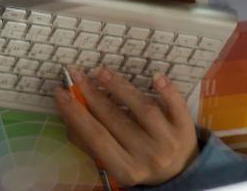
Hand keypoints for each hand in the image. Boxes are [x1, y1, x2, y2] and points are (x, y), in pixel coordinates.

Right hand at [55, 67, 199, 186]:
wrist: (179, 172)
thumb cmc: (138, 162)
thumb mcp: (113, 159)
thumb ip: (89, 140)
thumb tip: (69, 112)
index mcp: (125, 169)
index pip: (97, 139)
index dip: (77, 115)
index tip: (61, 94)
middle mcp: (148, 157)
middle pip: (116, 121)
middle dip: (93, 96)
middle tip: (77, 76)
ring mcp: (169, 142)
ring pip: (144, 110)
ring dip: (121, 88)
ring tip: (101, 73)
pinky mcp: (185, 128)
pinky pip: (177, 106)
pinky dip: (167, 91)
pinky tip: (155, 77)